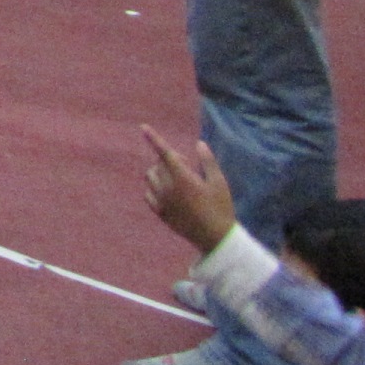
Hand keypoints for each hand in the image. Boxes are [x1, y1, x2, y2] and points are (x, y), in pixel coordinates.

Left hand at [140, 125, 237, 254]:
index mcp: (183, 178)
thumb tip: (199, 143)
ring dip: (161, 173)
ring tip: (180, 180)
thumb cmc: (221, 208)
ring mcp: (162, 201)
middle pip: (158, 164)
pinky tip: (170, 193)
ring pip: (151, 177)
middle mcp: (168, 187)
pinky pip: (148, 194)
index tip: (143, 127)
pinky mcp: (160, 212)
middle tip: (189, 167)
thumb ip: (208, 161)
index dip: (154, 138)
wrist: (215, 237)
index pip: (165, 153)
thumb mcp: (219, 182)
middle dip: (170, 160)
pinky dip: (155, 189)